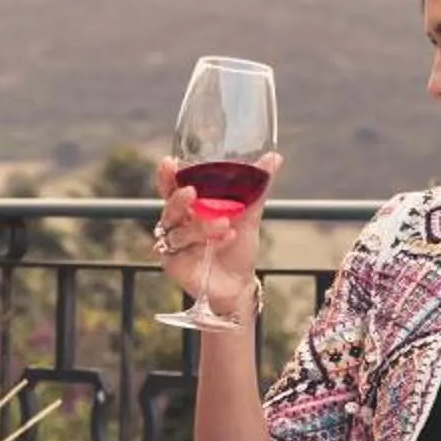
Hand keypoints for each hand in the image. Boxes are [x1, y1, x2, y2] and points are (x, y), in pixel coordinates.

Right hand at [149, 150, 278, 315]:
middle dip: (177, 198)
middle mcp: (177, 224)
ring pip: (177, 230)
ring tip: (225, 224)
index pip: (171, 188)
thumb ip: (256, 186)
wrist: (241, 283)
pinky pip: (183, 250)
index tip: (169, 162)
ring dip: (200, 226)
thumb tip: (274, 157)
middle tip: (191, 191)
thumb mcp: (248, 214)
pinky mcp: (174, 263)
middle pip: (168, 207)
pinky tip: (227, 237)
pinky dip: (206, 241)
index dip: (166, 176)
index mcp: (189, 208)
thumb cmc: (238, 247)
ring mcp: (174, 244)